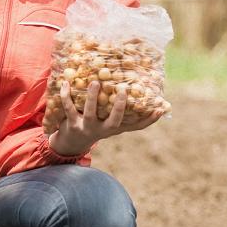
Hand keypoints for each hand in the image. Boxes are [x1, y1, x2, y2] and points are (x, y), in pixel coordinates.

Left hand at [48, 80, 165, 155]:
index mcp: (115, 128)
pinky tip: (66, 83)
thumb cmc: (95, 126)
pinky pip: (69, 109)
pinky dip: (66, 96)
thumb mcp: (108, 122)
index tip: (160, 109)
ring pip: (91, 113)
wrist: (70, 143)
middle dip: (118, 107)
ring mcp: (88, 128)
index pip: (136, 126)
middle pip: (114, 121)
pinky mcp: (72, 125)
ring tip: (94, 82)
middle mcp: (103, 130)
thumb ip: (119, 110)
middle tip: (122, 90)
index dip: (149, 120)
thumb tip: (133, 90)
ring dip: (92, 97)